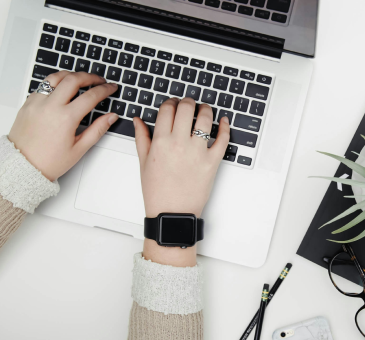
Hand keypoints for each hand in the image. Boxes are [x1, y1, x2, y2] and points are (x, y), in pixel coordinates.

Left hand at [9, 71, 118, 180]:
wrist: (23, 166)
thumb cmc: (49, 161)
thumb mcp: (79, 148)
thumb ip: (97, 129)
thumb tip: (111, 117)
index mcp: (66, 118)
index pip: (91, 96)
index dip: (104, 89)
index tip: (111, 88)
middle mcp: (50, 106)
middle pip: (73, 79)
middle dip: (90, 77)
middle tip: (99, 80)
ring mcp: (37, 102)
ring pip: (56, 77)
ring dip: (71, 75)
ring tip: (80, 79)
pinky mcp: (28, 103)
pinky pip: (43, 86)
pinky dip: (55, 83)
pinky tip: (62, 89)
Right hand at [134, 98, 229, 265]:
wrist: (172, 213)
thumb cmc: (157, 191)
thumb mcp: (143, 163)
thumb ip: (142, 137)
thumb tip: (138, 120)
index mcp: (161, 142)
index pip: (167, 109)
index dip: (171, 102)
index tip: (173, 104)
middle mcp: (179, 144)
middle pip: (186, 108)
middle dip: (188, 101)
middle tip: (189, 104)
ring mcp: (197, 152)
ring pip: (205, 119)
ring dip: (206, 109)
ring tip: (204, 110)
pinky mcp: (212, 162)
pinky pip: (223, 139)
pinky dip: (225, 127)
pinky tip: (223, 121)